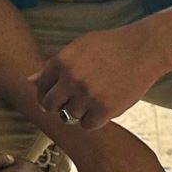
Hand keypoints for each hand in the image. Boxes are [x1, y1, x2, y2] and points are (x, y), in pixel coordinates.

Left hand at [31, 21, 163, 130]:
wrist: (143, 49)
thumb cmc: (109, 46)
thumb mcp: (77, 48)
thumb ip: (53, 66)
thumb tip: (29, 81)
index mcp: (61, 62)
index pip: (40, 88)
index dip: (46, 94)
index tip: (55, 96)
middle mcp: (71, 79)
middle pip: (50, 106)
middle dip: (57, 106)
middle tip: (70, 103)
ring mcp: (87, 95)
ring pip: (69, 116)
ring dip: (78, 112)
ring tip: (92, 100)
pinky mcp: (105, 109)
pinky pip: (87, 125)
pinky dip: (93, 120)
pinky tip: (101, 108)